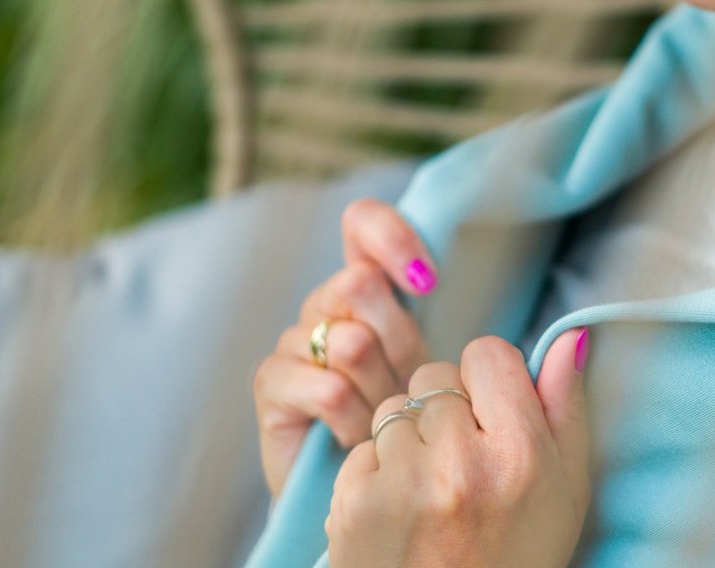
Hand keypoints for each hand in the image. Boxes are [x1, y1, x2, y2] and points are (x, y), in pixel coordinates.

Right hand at [252, 198, 439, 498]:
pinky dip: (356, 422)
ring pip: (351, 342)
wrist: (368, 493)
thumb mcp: (437, 360)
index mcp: (364, 283)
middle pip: (360, 282)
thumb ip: (443, 319)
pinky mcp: (270, 384)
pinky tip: (356, 440)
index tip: (427, 283)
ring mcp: (293, 341)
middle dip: (400, 340)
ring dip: (381, 393)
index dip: (393, 238)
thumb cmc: (409, 420)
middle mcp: (323, 304)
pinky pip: (328, 389)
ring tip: (383, 421)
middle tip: (405, 384)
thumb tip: (439, 279)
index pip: (361, 222)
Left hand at [326, 328, 592, 567]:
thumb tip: (567, 336)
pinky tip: (399, 513)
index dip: (490, 380)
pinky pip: (361, 450)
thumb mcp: (566, 490)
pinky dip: (376, 475)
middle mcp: (460, 464)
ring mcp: (401, 485)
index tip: (493, 416)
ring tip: (430, 491)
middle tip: (462, 464)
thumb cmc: (517, 558)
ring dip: (408, 440)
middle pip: (435, 376)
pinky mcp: (354, 505)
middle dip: (447, 409)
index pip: (488, 353)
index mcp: (521, 454)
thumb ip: (566, 407)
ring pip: (393, 409)